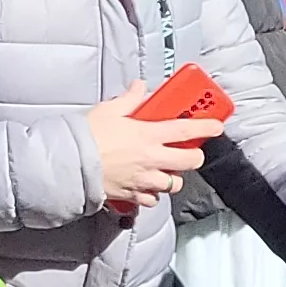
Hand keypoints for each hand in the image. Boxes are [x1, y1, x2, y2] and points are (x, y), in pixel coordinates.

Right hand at [88, 87, 215, 207]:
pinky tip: (147, 185)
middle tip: (190, 152)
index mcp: (147, 135)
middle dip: (195, 156)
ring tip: (166, 169)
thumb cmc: (86, 136)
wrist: (69, 164)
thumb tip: (139, 87)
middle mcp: (151, 159)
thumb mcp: (109, 110)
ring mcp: (144, 179)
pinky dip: (153, 194)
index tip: (216, 126)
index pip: (185, 130)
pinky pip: (152, 199)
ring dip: (173, 177)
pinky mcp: (133, 194)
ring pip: (174, 184)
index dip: (205, 127)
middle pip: (190, 162)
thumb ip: (129, 99)